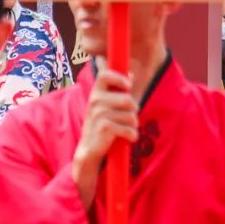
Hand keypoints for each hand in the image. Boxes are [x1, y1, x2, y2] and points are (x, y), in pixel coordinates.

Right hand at [71, 67, 138, 209]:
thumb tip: (132, 74)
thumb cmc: (103, 124)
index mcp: (96, 93)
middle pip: (127, 100)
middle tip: (128, 117)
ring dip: (133, 124)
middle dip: (134, 110)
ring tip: (127, 128)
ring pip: (130, 115)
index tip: (128, 85)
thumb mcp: (108, 105)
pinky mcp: (103, 128)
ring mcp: (98, 114)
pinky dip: (132, 135)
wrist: (90, 149)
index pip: (105, 76)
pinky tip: (128, 137)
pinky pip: (128, 128)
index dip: (119, 78)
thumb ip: (119, 90)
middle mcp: (94, 101)